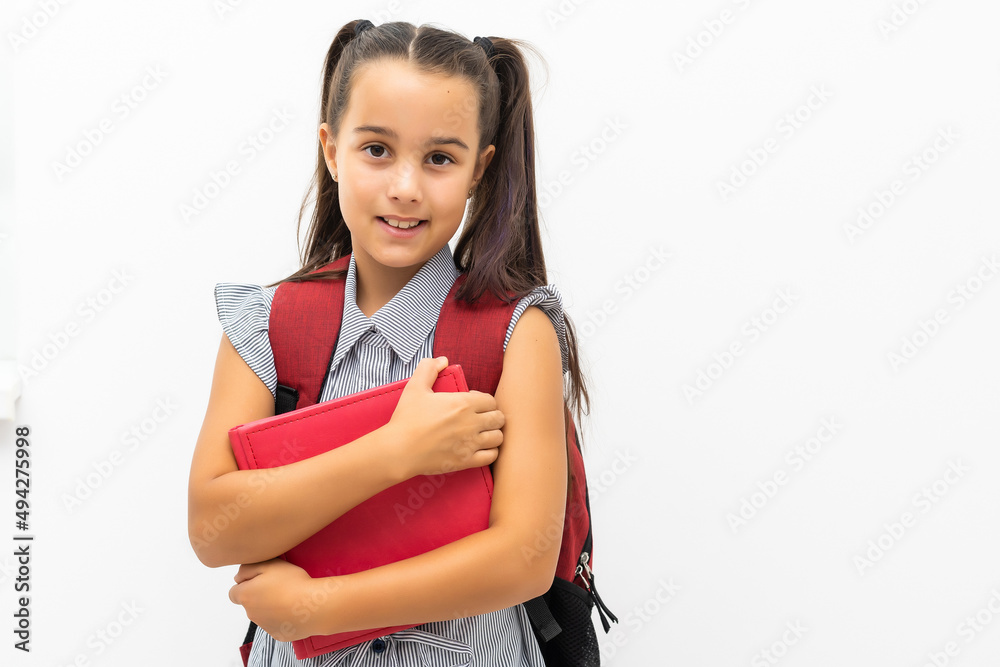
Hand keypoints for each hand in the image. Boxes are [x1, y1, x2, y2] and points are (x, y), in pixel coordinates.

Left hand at [229, 558, 342, 641]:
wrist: (313, 607)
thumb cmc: (292, 582)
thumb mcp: (269, 564)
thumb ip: (247, 569)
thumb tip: (237, 577)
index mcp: (246, 596)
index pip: (233, 593)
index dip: (245, 585)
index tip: (260, 580)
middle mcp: (251, 614)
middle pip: (250, 603)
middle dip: (259, 596)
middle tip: (278, 586)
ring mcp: (264, 626)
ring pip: (263, 614)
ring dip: (270, 607)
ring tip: (289, 598)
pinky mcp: (278, 634)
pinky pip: (276, 625)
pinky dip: (282, 618)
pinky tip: (294, 610)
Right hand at [387, 356, 504, 479]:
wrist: (399, 449)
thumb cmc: (407, 418)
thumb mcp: (415, 387)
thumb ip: (429, 368)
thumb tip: (443, 360)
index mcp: (463, 404)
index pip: (491, 401)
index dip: (484, 401)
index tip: (473, 405)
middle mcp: (471, 423)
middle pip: (499, 418)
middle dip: (493, 416)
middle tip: (481, 419)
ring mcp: (470, 443)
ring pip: (498, 437)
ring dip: (493, 434)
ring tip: (482, 434)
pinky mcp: (466, 461)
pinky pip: (492, 456)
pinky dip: (490, 452)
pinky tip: (480, 448)